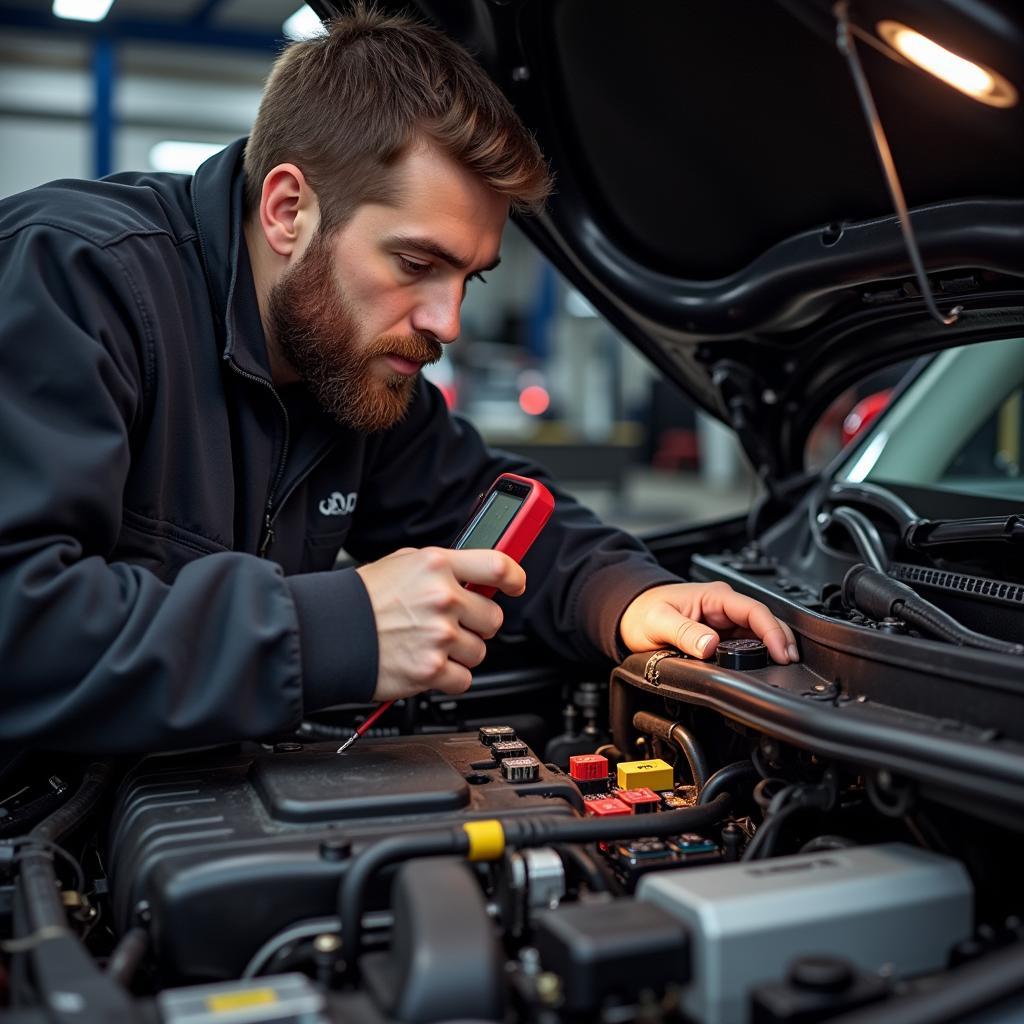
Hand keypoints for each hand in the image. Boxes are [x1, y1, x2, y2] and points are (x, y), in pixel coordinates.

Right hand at [356, 547, 525, 700]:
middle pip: (494, 618)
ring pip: (479, 651)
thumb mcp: (403, 563)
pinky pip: (463, 679)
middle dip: (477, 625)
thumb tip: (475, 577)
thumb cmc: (363, 598)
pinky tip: (427, 664)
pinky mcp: (431, 668)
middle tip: (452, 625)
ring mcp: (438, 634)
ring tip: (430, 644)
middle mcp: (442, 597)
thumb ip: (443, 568)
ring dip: (460, 653)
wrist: (328, 631)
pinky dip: (448, 678)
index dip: (515, 578)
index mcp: (437, 565)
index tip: (516, 586)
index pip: (498, 567)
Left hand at [618, 580, 798, 663]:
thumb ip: (684, 633)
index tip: (781, 652)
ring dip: (772, 648)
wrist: (630, 614)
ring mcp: (724, 621)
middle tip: (790, 664)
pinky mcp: (721, 635)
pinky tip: (764, 666)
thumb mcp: (658, 622)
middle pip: (763, 622)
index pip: (754, 610)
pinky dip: (758, 654)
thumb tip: (710, 645)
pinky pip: (746, 643)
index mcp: (715, 596)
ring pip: (758, 633)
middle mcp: (724, 606)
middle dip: (781, 640)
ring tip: (783, 667)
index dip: (773, 631)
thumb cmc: (642, 612)